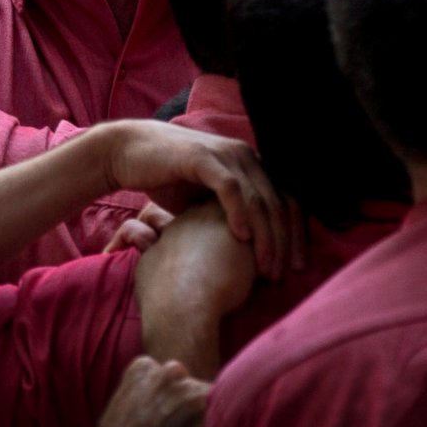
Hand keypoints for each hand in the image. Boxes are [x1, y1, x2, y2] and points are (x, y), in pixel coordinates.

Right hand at [92, 121, 291, 279]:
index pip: (287, 201)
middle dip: (287, 242)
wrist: (128, 153)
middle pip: (279, 202)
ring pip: (259, 198)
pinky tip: (243, 238)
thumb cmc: (167, 180)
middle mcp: (245, 156)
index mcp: (251, 166)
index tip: (297, 267)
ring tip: (266, 266)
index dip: (296, 234)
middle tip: (287, 274)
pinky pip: (231, 188)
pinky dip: (240, 214)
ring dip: (266, 235)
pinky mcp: (203, 158)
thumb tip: (252, 252)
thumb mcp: (205, 202)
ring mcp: (225, 155)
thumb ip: (229, 218)